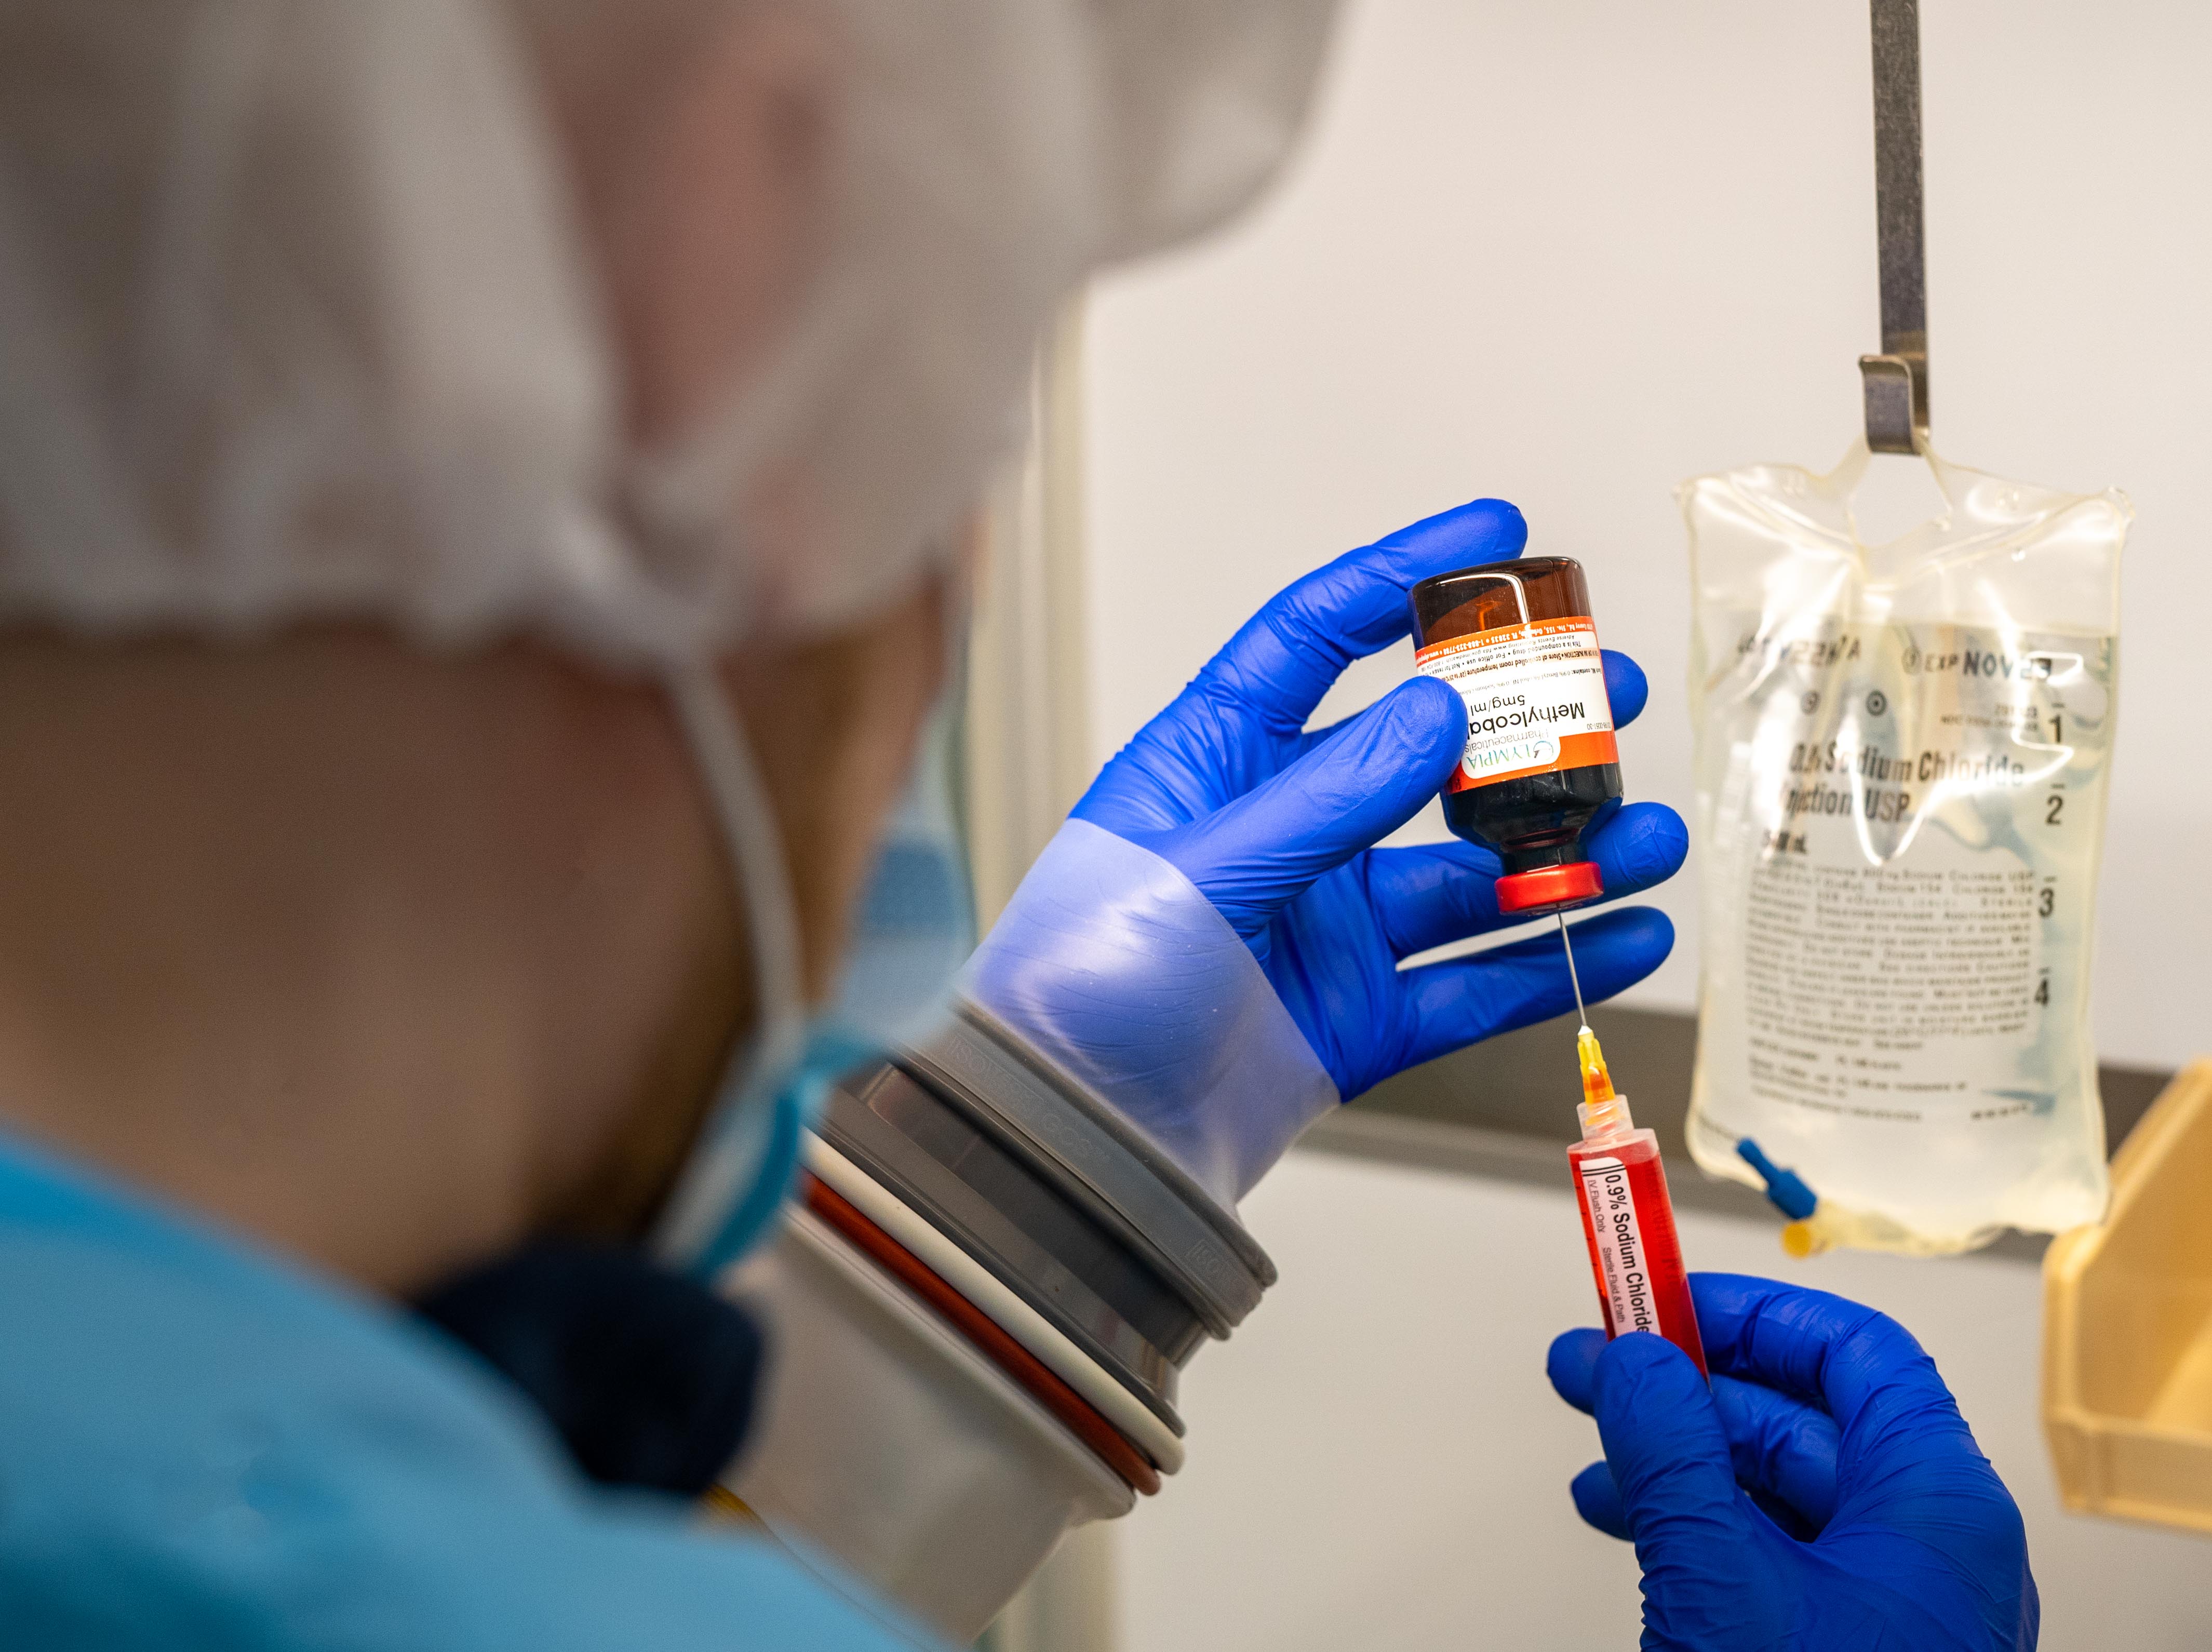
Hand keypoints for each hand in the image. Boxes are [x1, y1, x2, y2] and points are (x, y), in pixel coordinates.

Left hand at [1072, 497, 1685, 1100]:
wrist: (1070, 1139)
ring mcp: (1326, 926)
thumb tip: (1439, 711)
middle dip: (1524, 723)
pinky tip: (1630, 934)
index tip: (1497, 536)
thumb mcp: (1203, 869)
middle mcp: (1284, 831)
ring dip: (1564, 852)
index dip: (1404, 577)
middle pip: (1425, 752)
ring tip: (1651, 833)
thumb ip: (1328, 796)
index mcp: (1218, 762)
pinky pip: (1474, 982)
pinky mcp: (1359, 1017)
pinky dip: (1552, 959)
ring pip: (1470, 873)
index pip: (1315, 636)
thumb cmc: (1082, 987)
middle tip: (1613, 696)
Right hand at [1547, 1274, 2037, 1651]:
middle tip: (1597, 1360)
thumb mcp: (1721, 1575)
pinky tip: (1625, 1522)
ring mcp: (1890, 1612)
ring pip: (1775, 1492)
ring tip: (1591, 1446)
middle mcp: (1925, 1551)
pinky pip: (1769, 1560)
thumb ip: (1668, 1449)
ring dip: (1675, 1456)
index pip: (1856, 1355)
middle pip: (1804, 1418)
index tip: (1667, 1295)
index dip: (1755, 1312)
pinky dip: (1692, 1526)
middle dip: (1685, 1386)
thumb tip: (1632, 1360)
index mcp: (1937, 1508)